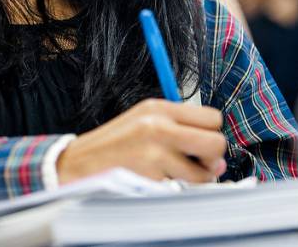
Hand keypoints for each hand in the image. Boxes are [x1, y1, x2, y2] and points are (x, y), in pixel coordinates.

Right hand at [56, 99, 227, 184]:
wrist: (79, 164)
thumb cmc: (114, 146)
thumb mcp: (144, 122)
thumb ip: (179, 131)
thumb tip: (218, 159)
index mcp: (159, 108)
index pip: (212, 117)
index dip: (212, 133)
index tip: (200, 144)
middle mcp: (159, 125)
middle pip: (216, 142)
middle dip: (212, 158)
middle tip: (198, 164)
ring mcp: (155, 152)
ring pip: (204, 171)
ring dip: (196, 178)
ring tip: (175, 175)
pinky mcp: (151, 176)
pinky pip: (184, 188)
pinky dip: (177, 189)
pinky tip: (160, 181)